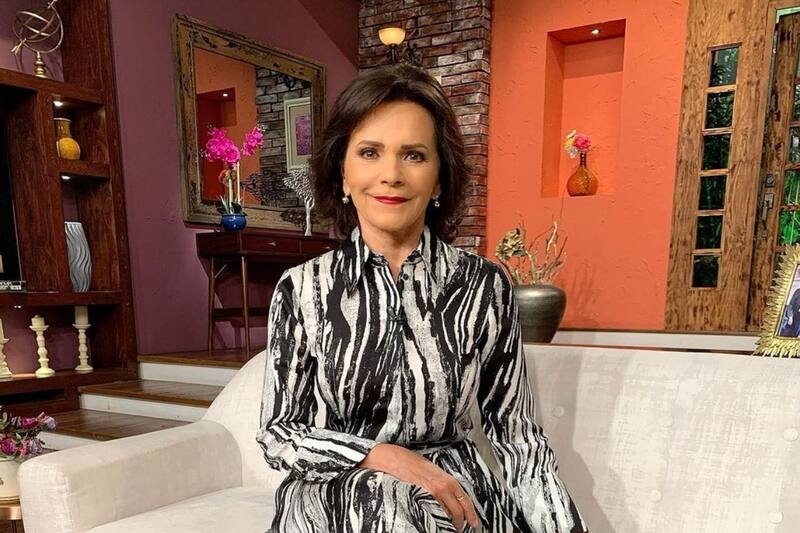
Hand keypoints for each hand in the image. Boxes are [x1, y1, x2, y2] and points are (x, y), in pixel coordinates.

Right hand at [360, 443, 478, 530]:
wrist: (396, 459)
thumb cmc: (413, 464)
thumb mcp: (434, 472)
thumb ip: (444, 485)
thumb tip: (452, 499)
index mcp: (448, 480)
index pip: (465, 501)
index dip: (471, 514)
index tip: (474, 523)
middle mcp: (443, 487)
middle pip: (457, 512)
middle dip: (459, 524)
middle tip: (459, 530)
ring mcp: (431, 494)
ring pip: (445, 515)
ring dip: (447, 524)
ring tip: (447, 528)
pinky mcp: (420, 498)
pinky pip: (432, 513)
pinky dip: (435, 520)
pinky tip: (434, 523)